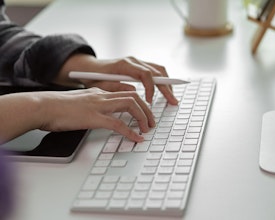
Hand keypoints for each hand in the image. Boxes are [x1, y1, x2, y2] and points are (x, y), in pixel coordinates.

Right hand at [0, 88, 154, 142]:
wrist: (42, 106)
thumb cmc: (56, 108)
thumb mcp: (80, 103)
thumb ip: (93, 105)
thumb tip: (103, 114)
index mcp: (99, 92)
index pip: (126, 92)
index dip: (139, 102)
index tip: (145, 111)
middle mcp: (102, 96)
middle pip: (133, 97)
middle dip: (146, 110)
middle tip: (151, 122)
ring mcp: (98, 105)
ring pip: (130, 105)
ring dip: (142, 117)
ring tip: (147, 129)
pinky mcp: (93, 117)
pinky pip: (118, 124)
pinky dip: (130, 132)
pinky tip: (137, 138)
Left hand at [57, 55, 178, 104]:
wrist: (88, 68)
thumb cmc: (92, 77)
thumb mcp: (100, 86)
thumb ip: (116, 88)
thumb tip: (134, 92)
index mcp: (124, 65)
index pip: (145, 74)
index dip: (151, 88)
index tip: (150, 101)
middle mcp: (133, 61)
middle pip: (157, 71)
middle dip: (166, 87)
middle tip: (173, 101)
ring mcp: (137, 62)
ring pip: (159, 70)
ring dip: (167, 84)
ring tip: (172, 98)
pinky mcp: (138, 66)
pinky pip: (155, 71)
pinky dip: (162, 81)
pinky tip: (165, 91)